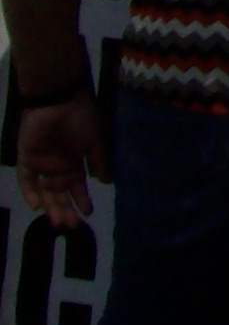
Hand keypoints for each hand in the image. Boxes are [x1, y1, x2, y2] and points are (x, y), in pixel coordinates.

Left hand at [15, 93, 105, 232]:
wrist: (60, 100)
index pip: (77, 186)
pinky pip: (26, 179)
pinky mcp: (27, 158)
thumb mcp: (95, 140)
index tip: (88, 213)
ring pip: (45, 190)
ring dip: (51, 206)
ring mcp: (42, 163)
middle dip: (66, 209)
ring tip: (58, 221)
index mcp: (75, 161)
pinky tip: (37, 205)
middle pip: (60, 193)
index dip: (81, 199)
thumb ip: (99, 161)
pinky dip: (30, 192)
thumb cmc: (81, 117)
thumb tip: (106, 182)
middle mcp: (58, 165)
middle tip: (72, 225)